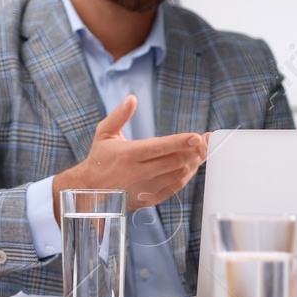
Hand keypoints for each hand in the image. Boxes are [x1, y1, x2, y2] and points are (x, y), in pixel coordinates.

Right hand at [52, 96, 207, 212]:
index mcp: (128, 154)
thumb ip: (119, 115)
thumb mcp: (104, 133)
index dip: (180, 142)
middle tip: (207, 141)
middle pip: (174, 162)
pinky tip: (192, 165)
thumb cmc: (99, 158)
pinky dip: (186, 176)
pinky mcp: (150, 197)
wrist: (89, 189)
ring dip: (193, 163)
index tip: (197, 136)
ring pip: (177, 176)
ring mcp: (145, 187)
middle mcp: (138, 172)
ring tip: (203, 151)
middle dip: (194, 151)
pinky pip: (174, 187)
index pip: (159, 147)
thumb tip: (132, 99)